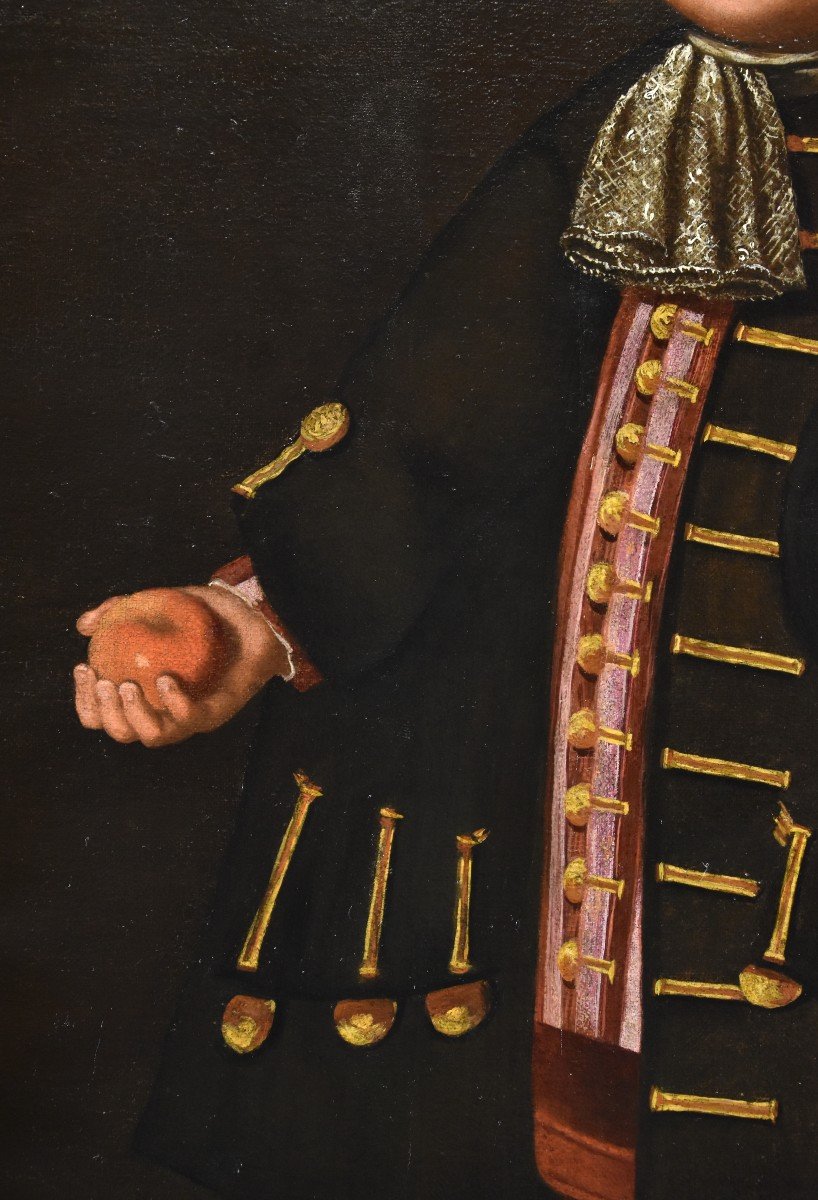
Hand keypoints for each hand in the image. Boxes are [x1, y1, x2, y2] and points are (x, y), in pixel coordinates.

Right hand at [73, 585, 288, 745]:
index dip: (85, 702)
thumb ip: (118, 609)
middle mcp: (164, 713)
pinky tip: (165, 681)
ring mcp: (190, 717)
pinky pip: (191, 719)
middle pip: (123, 732)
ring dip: (134, 716)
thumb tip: (84, 625)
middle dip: (104, 714)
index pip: (103, 714)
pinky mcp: (216, 713)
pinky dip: (175, 704)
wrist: (249, 615)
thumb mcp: (155, 604)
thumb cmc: (201, 615)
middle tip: (104, 682)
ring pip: (154, 736)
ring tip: (127, 685)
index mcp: (145, 697)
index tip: (83, 669)